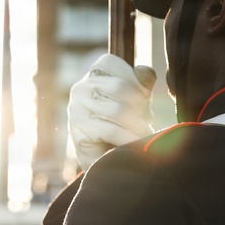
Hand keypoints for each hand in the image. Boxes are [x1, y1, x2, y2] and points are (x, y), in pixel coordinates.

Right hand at [68, 53, 156, 170]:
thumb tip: (145, 73)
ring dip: (137, 125)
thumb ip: (141, 83)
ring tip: (146, 135)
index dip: (133, 79)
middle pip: (119, 87)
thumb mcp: (136, 98)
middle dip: (139, 106)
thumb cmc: (122, 124)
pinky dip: (127, 138)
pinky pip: (109, 131)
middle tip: (148, 122)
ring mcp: (76, 111)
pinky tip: (135, 144)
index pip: (111, 63)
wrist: (105, 161)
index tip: (144, 97)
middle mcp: (80, 89)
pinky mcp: (78, 133)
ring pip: (116, 110)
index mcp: (93, 75)